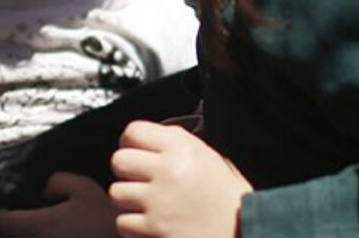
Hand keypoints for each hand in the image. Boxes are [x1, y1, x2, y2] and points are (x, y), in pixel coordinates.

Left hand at [0, 172, 119, 237]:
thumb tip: (44, 192)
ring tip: (39, 233)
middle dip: (9, 233)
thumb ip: (58, 182)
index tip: (9, 214)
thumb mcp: (84, 188)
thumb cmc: (106, 219)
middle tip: (18, 226)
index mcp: (39, 225)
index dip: (4, 216)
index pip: (1, 223)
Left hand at [109, 121, 251, 237]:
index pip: (133, 131)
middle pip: (119, 160)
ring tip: (147, 203)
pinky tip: (151, 222)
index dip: (130, 142)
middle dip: (125, 171)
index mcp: (182, 148)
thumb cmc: (227, 197)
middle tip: (139, 179)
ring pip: (116, 192)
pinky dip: (133, 225)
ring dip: (127, 200)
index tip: (134, 151)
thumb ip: (178, 144)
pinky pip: (122, 221)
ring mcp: (159, 200)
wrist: (242, 231)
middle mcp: (168, 170)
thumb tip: (146, 139)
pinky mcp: (154, 227)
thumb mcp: (209, 156)